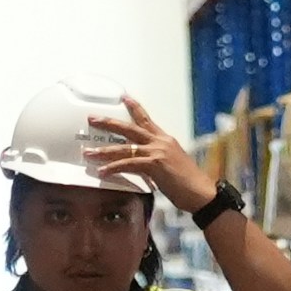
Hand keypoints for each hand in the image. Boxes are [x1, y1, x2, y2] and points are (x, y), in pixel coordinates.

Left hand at [87, 91, 226, 219]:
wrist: (202, 193)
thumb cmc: (189, 183)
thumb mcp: (172, 164)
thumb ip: (157, 160)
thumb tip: (145, 164)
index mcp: (165, 140)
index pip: (147, 119)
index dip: (134, 108)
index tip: (124, 97)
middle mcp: (160, 142)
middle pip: (129, 128)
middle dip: (109, 123)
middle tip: (92, 119)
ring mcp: (157, 152)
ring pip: (124, 147)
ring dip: (104, 151)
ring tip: (88, 152)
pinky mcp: (155, 165)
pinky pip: (128, 164)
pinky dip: (113, 167)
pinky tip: (102, 171)